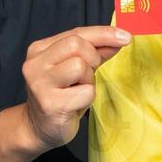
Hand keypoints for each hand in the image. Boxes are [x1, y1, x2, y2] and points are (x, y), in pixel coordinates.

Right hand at [20, 26, 130, 148]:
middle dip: (92, 58)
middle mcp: (35, 64)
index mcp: (40, 49)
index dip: (104, 33)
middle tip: (88, 75)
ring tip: (77, 91)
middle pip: (77, 45)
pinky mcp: (50, 104)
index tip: (126, 36)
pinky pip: (85, 92)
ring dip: (88, 80)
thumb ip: (95, 52)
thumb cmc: (60, 95)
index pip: (76, 32)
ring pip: (80, 66)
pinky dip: (87, 98)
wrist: (39, 128)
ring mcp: (40, 84)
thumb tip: (120, 39)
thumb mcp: (75, 69)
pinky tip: (75, 104)